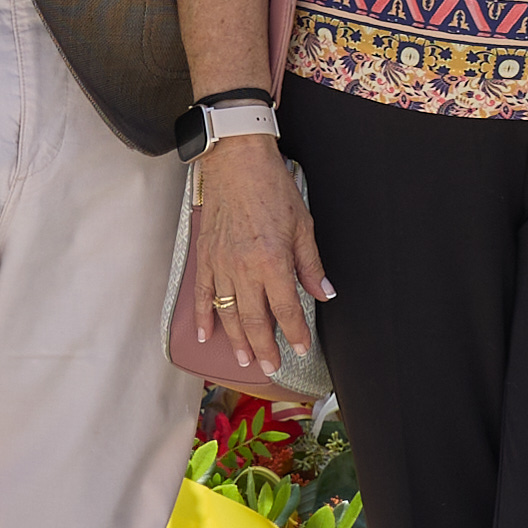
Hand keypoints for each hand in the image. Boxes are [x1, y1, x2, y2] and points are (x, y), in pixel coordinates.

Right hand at [189, 135, 329, 375]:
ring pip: (229, 312)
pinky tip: (207, 334)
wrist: (236, 161)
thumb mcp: (302, 225)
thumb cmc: (272, 188)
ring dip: (237, 339)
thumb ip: (310, 264)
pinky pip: (203, 294)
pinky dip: (204, 316)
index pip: (287, 309)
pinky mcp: (206, 256)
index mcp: (274, 261)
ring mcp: (222, 264)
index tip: (300, 347)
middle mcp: (245, 268)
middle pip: (256, 319)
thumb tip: (324, 293)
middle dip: (265, 346)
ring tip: (245, 357)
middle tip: (270, 366)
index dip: (295, 332)